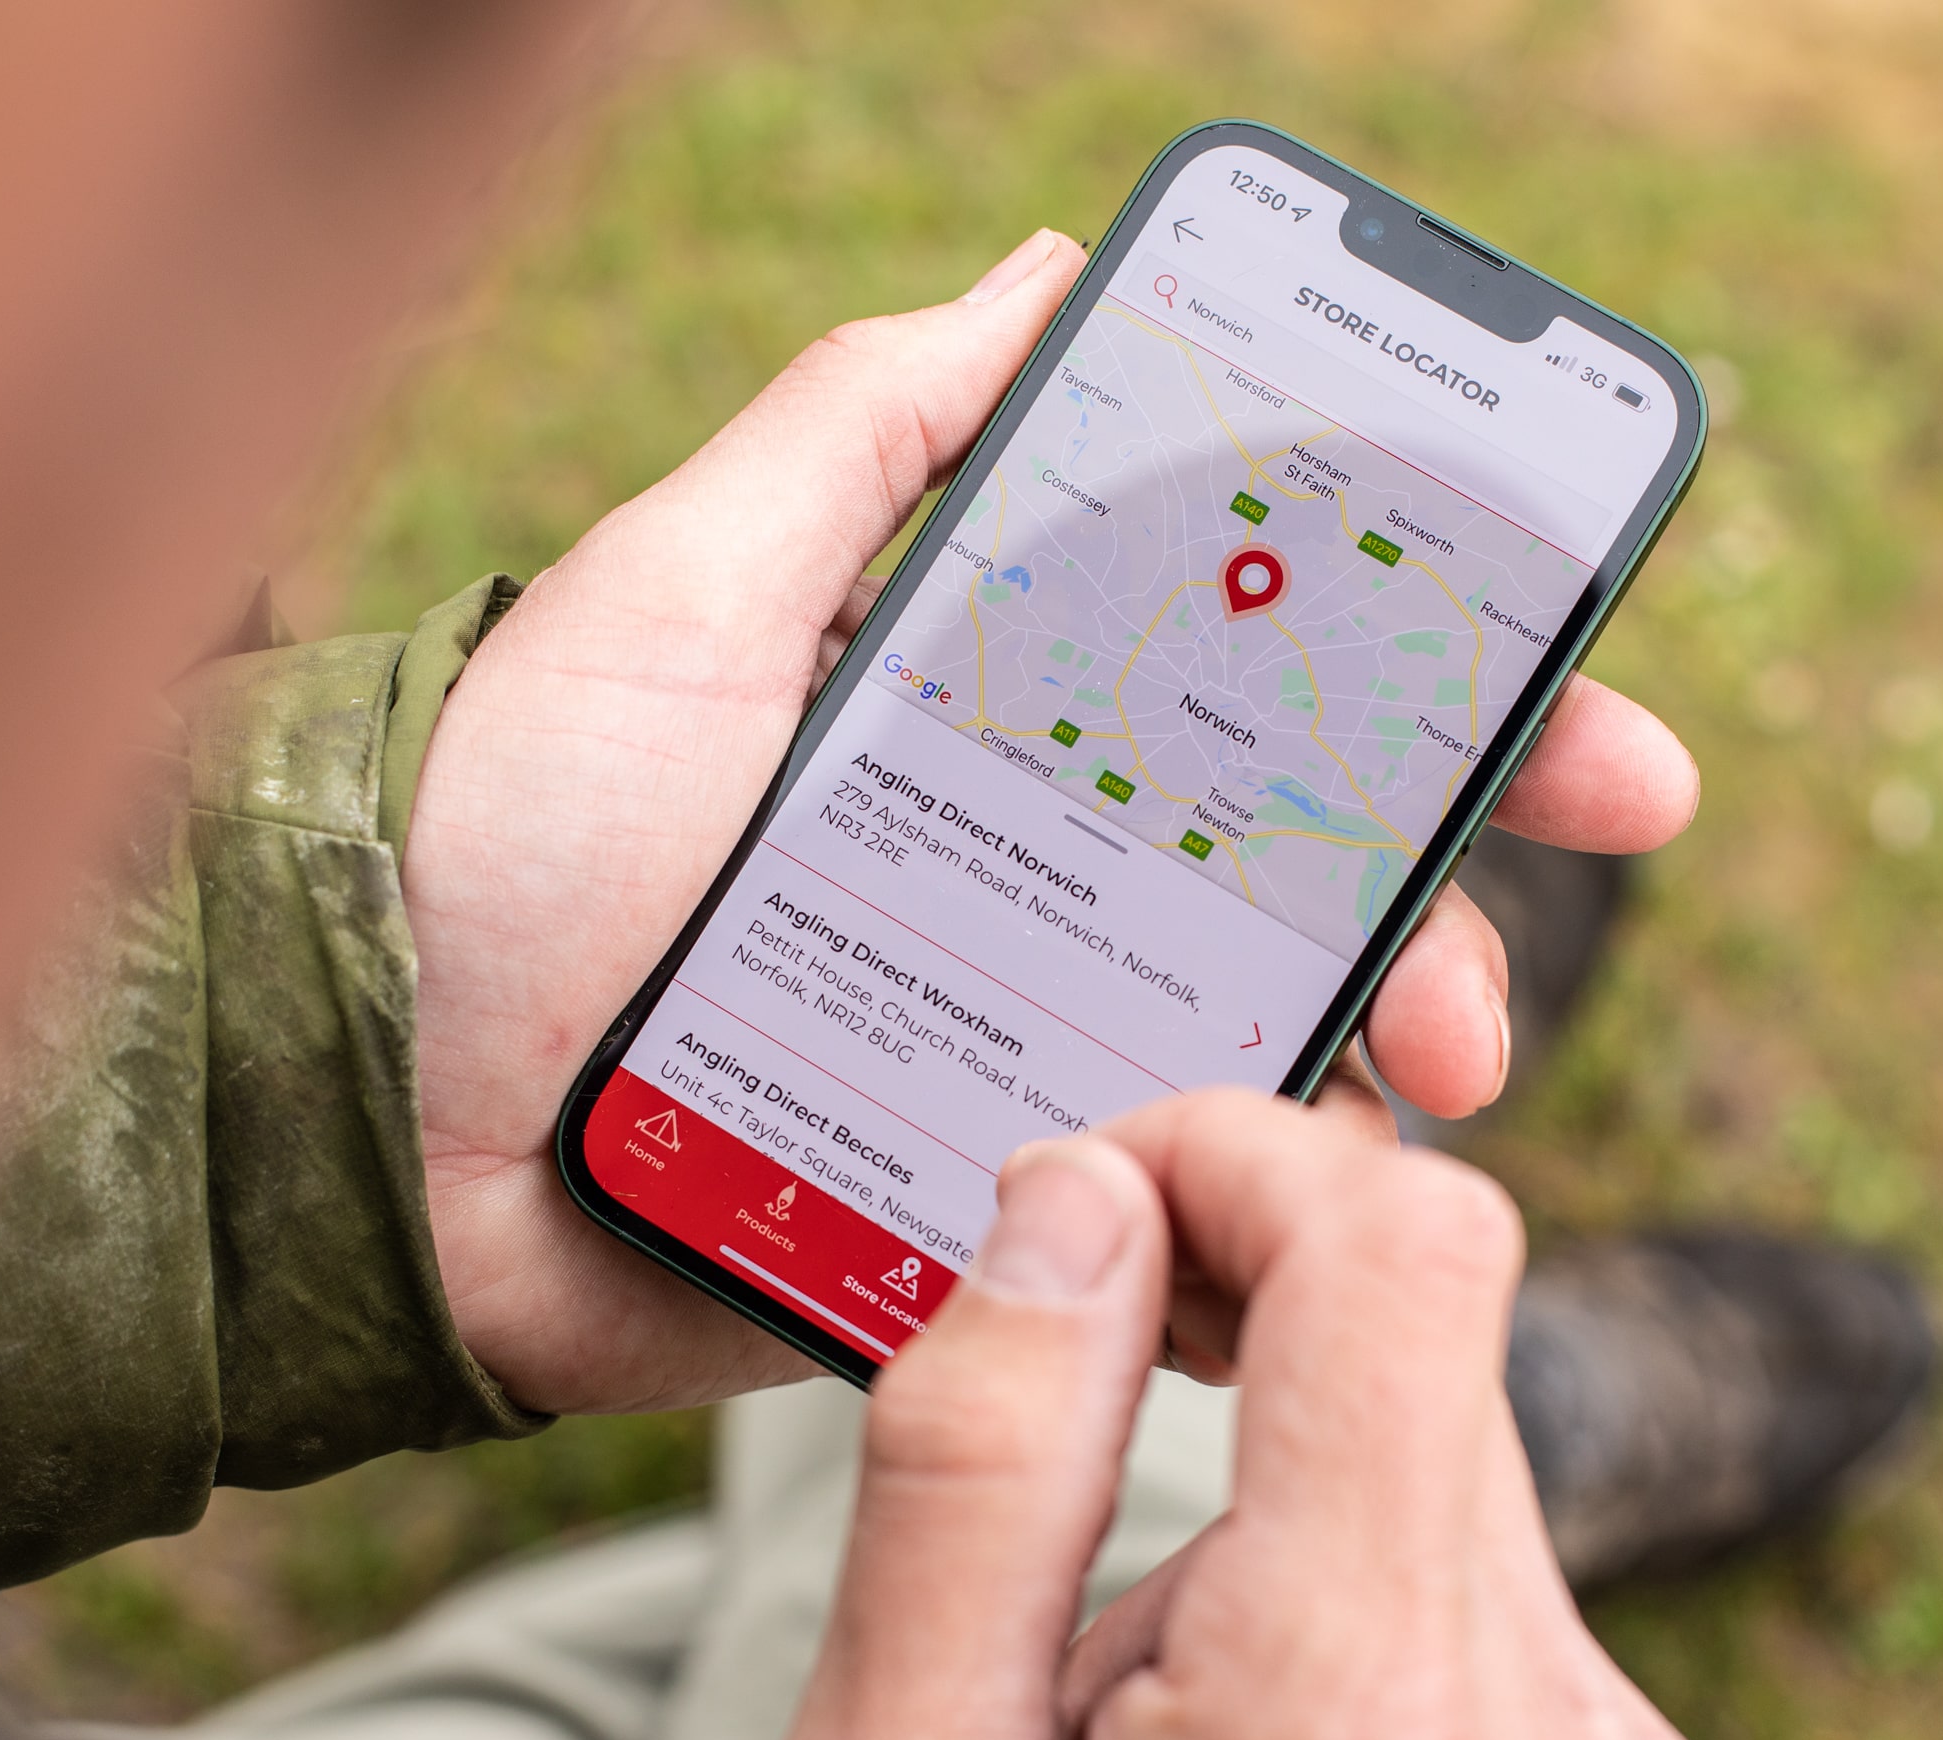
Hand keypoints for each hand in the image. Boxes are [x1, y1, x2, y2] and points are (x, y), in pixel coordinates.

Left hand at [403, 231, 1701, 1414]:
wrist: (355, 1105)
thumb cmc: (503, 820)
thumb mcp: (683, 582)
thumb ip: (867, 433)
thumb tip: (1050, 265)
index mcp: (1001, 730)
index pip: (1278, 693)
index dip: (1455, 697)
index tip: (1587, 716)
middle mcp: (1033, 892)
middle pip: (1316, 900)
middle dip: (1453, 929)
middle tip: (1487, 997)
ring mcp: (1009, 1066)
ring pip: (1262, 1084)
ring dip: (1363, 1110)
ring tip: (1382, 1127)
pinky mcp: (964, 1231)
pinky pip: (1148, 1256)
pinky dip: (1237, 1266)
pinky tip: (1272, 1271)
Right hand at [774, 1095, 1744, 1739]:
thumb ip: (979, 1454)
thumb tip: (1081, 1192)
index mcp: (1355, 1714)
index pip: (1407, 1249)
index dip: (1251, 1155)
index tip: (1113, 1196)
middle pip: (1428, 1335)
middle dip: (1237, 1347)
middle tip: (1075, 1497)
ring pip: (1454, 1463)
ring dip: (1288, 1509)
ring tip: (1160, 1731)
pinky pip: (1502, 1601)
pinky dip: (1366, 1613)